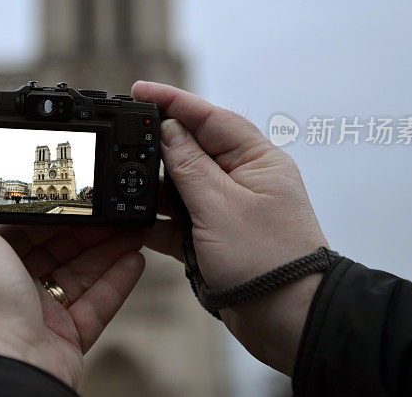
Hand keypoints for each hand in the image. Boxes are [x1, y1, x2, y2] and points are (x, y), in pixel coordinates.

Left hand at [0, 158, 144, 388]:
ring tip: (135, 227)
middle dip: (88, 227)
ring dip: (108, 249)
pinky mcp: (66, 336)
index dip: (50, 207)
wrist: (8, 373)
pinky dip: (117, 282)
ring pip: (80, 272)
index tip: (75, 190)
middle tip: (116, 205)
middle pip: (56, 247)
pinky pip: (97, 303)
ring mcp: (39, 312)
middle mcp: (9, 285)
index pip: (22, 224)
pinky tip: (136, 260)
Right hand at [132, 81, 328, 375]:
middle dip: (158, 145)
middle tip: (123, 138)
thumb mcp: (219, 205)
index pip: (210, 117)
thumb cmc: (268, 260)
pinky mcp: (214, 236)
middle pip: (192, 149)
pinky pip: (178, 219)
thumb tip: (167, 129)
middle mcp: (242, 179)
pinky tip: (132, 221)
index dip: (173, 101)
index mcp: (256, 160)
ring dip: (154, 187)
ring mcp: (227, 208)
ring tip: (123, 183)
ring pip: (181, 186)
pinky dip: (157, 220)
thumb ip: (188, 165)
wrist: (288, 321)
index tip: (139, 90)